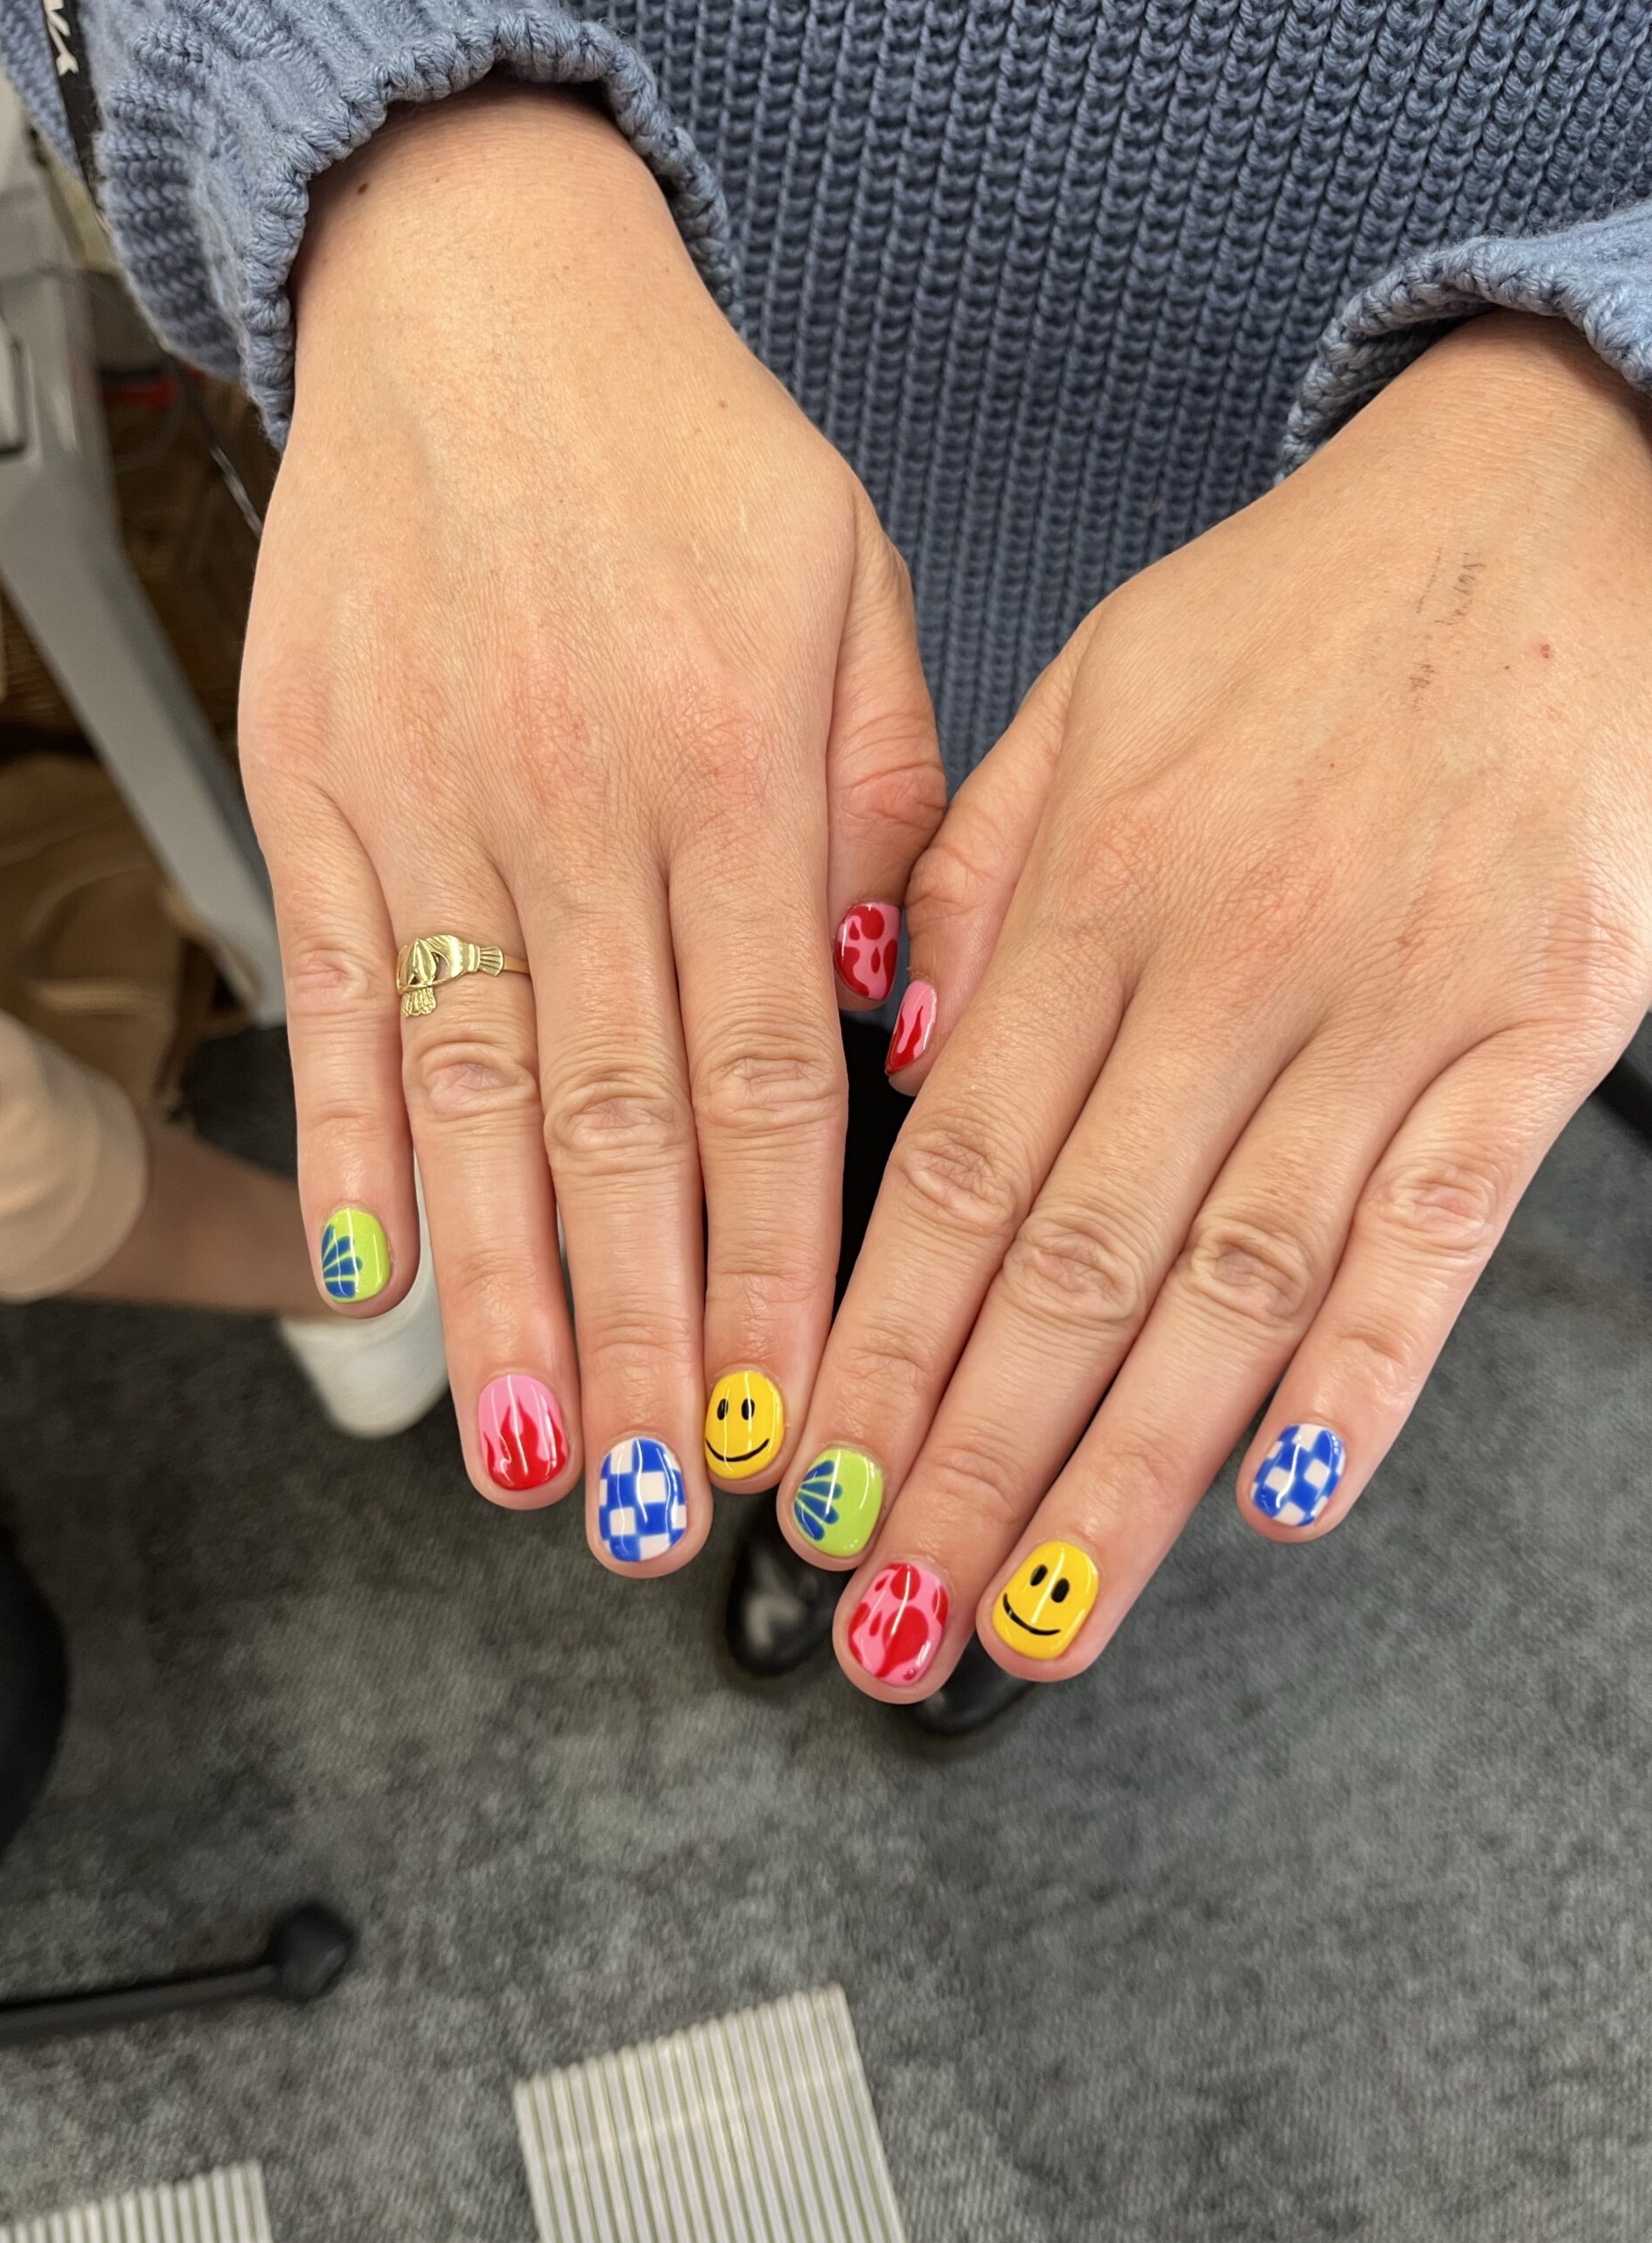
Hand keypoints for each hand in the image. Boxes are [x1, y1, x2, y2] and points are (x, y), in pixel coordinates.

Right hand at [240, 88, 939, 1565]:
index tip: (808, 1421)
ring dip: (508, 1298)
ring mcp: (432, 815)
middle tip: (679, 1517)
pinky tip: (372, 1283)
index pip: (774, 1087)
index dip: (789, 1274)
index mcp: (735, 776)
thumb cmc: (686, 456)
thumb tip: (887, 1004)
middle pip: (623, 1134)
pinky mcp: (315, 800)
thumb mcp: (853, 592)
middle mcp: (581, 814)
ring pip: (475, 1102)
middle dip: (656, 1343)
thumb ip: (888, 804)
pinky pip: (335, 1005)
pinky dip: (350, 1147)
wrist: (478, 301)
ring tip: (541, 1461)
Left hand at [775, 311, 1651, 1692]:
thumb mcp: (1088, 697)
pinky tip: (1284, 1501)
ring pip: (1233, 1289)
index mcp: (1093, 890)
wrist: (1547, 512)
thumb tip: (891, 1063)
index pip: (950, 1174)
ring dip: (1126, 1477)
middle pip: (1070, 1266)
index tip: (807, 1482)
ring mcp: (1386, 1011)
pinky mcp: (1531, 1036)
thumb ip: (971, 880)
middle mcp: (1226, 968)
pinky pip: (1433, 1234)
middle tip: (886, 1616)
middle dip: (965, 1465)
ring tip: (1041, 1617)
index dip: (872, 1350)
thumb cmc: (1300, 617)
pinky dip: (1363, 1376)